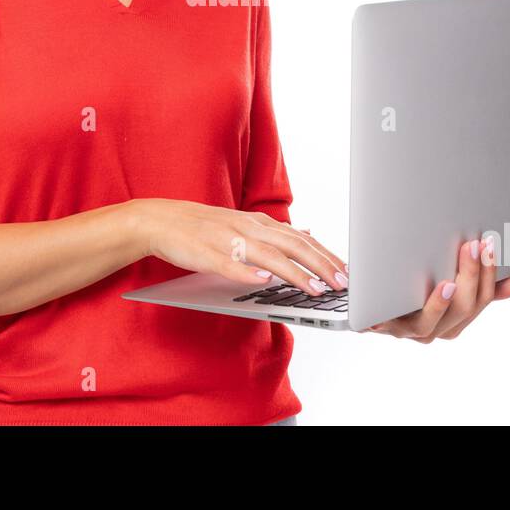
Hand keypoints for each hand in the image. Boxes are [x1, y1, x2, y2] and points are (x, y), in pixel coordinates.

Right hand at [130, 198, 348, 298]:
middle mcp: (249, 228)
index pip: (302, 240)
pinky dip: (249, 273)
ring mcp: (229, 241)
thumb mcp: (246, 223)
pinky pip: (231, 265)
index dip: (326, 256)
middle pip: (293, 246)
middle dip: (321, 266)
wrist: (161, 220)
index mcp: (260, 223)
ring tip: (314, 289)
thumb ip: (276, 232)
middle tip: (342, 284)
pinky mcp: (208, 254)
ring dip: (294, 274)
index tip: (348, 272)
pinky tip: (264, 282)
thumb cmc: (204, 227)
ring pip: (268, 257)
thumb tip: (308, 233)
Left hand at [361, 238, 509, 341]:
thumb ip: (478, 286)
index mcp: (456, 319)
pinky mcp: (381, 326)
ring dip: (440, 303)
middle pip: (461, 309)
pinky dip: (392, 315)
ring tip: (448, 282)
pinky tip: (393, 300)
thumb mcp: (448, 284)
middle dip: (469, 277)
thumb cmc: (411, 289)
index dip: (489, 273)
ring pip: (431, 323)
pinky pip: (388, 323)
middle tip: (470, 247)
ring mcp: (409, 330)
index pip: (482, 299)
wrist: (368, 302)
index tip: (489, 245)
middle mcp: (436, 329)